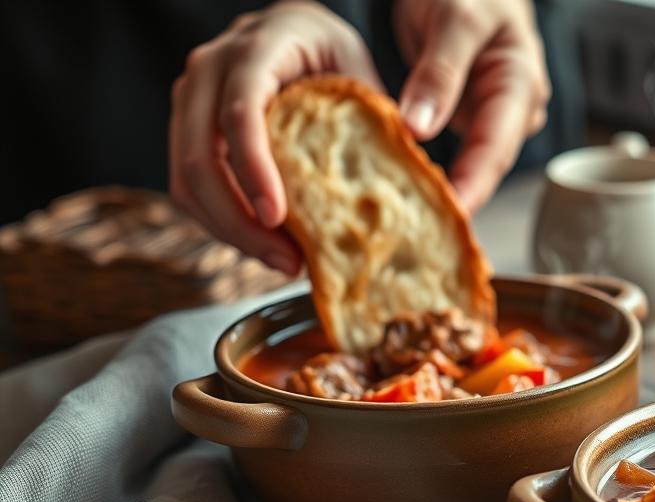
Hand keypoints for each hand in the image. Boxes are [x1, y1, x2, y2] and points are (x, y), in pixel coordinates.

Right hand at [169, 1, 380, 273]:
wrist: (294, 34)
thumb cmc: (330, 54)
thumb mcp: (357, 69)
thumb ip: (374, 110)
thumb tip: (414, 148)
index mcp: (257, 48)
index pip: (241, 111)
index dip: (254, 168)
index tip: (277, 216)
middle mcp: (210, 69)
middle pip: (200, 157)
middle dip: (239, 221)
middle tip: (287, 261)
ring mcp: (190, 101)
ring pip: (187, 181)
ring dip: (231, 231)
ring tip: (283, 262)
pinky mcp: (187, 132)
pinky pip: (190, 189)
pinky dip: (223, 224)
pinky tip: (266, 244)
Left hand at [393, 0, 550, 212]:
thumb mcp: (455, 19)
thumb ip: (439, 72)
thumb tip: (420, 130)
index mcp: (520, 87)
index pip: (496, 148)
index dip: (472, 186)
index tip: (446, 216)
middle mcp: (512, 110)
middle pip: (485, 166)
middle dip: (456, 199)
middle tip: (418, 236)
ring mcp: (491, 117)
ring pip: (467, 163)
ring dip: (442, 190)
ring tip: (406, 225)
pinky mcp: (468, 119)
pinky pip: (451, 150)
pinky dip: (429, 168)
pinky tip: (404, 191)